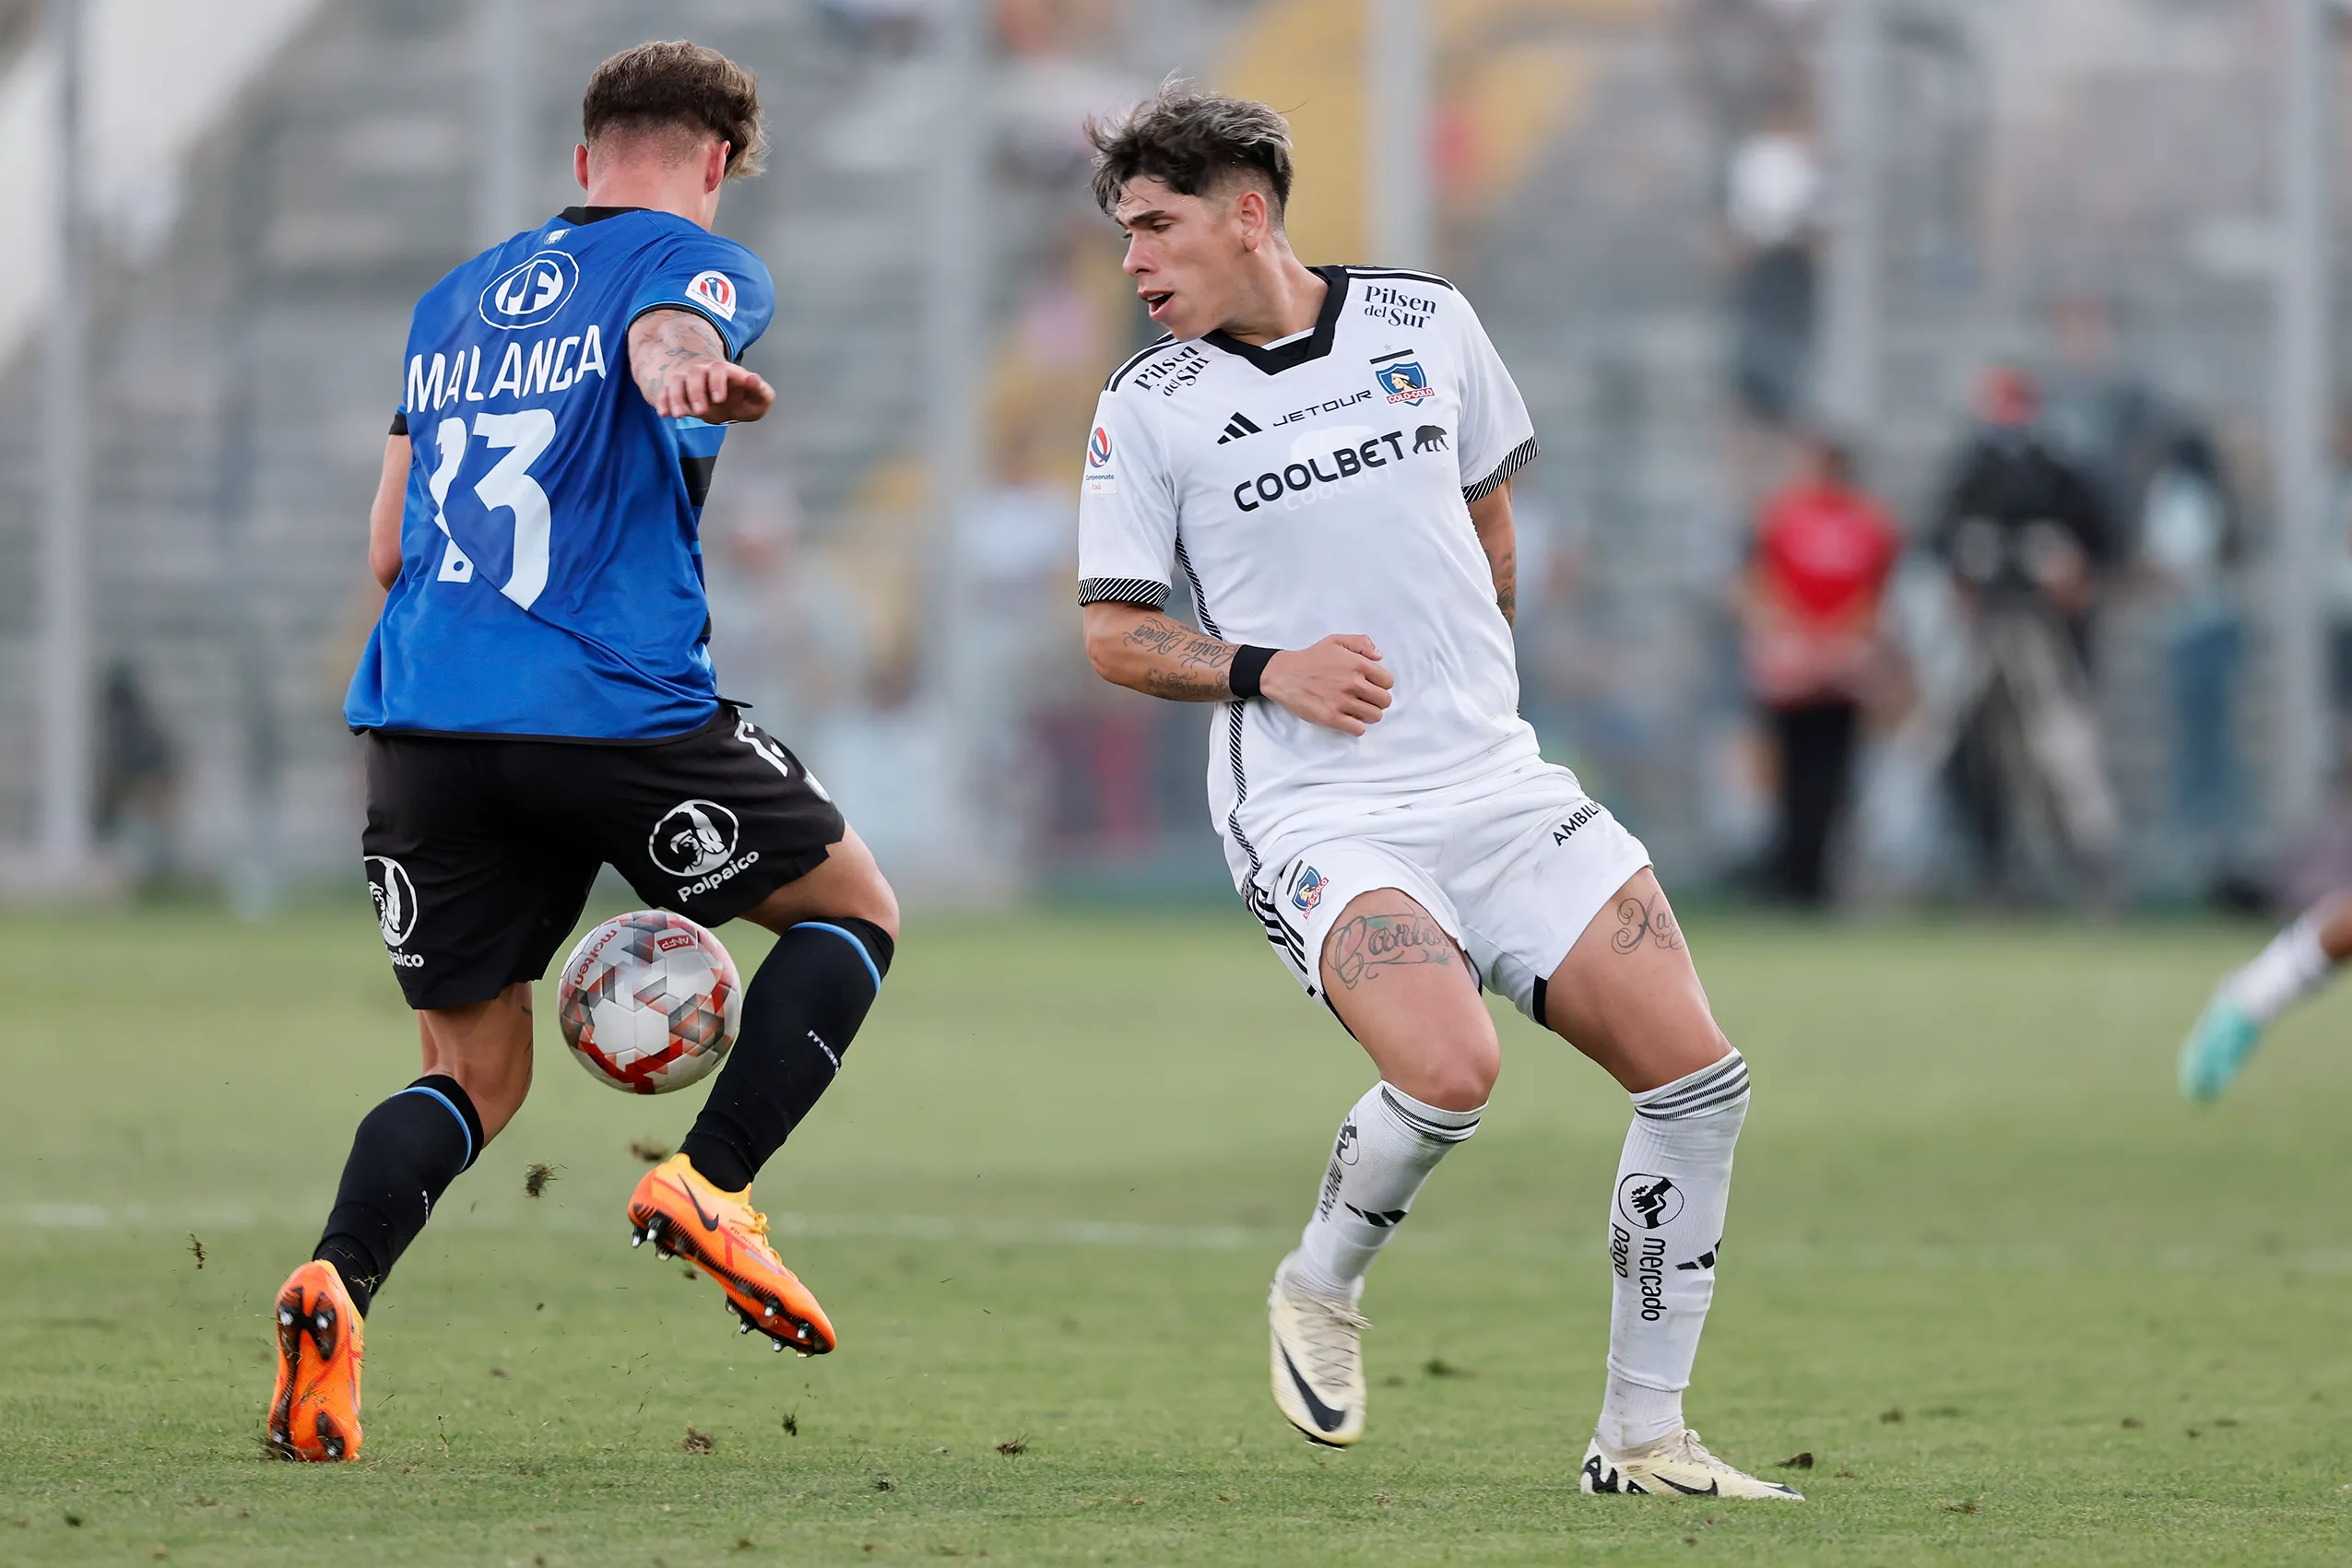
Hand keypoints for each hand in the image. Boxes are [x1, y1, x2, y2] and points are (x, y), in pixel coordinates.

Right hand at [651, 359, 774, 423]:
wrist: (724, 399)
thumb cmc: (743, 398)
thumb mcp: (758, 399)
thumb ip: (761, 390)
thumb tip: (752, 379)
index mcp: (725, 371)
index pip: (719, 369)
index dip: (717, 382)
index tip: (720, 399)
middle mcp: (704, 373)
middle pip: (695, 374)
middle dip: (696, 392)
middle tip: (701, 412)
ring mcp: (688, 381)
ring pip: (677, 382)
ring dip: (676, 397)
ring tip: (679, 416)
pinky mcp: (677, 392)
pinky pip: (665, 392)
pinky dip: (663, 402)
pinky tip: (663, 414)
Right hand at [1261, 635, 1392, 735]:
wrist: (1284, 674)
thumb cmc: (1310, 658)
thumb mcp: (1336, 641)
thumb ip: (1361, 643)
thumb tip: (1379, 656)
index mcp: (1358, 664)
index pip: (1388, 682)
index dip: (1381, 685)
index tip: (1371, 686)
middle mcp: (1353, 683)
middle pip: (1384, 701)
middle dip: (1377, 701)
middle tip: (1365, 699)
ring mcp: (1342, 702)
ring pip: (1374, 716)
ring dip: (1368, 714)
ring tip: (1357, 709)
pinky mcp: (1331, 718)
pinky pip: (1358, 729)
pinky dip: (1357, 726)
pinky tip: (1348, 719)